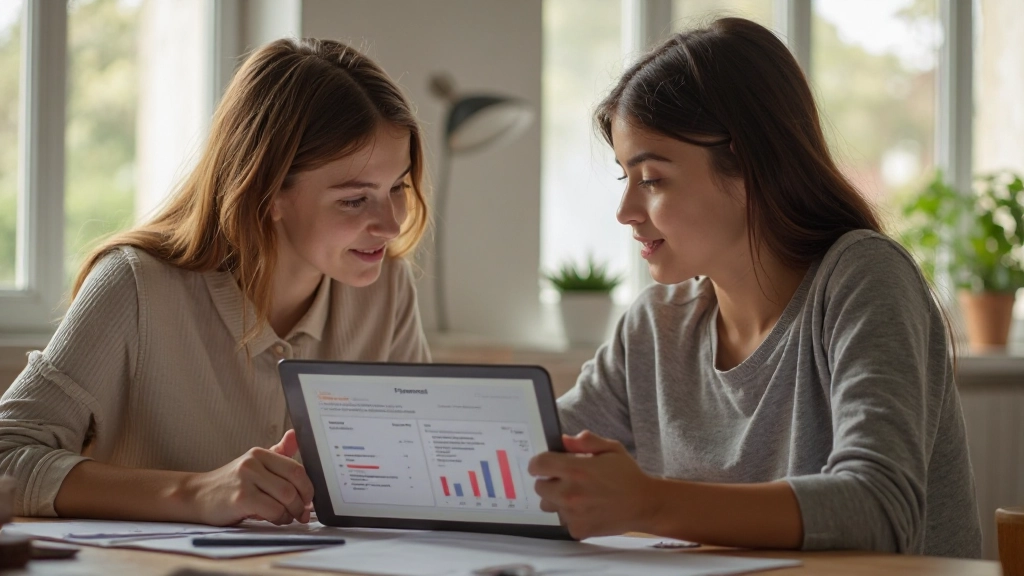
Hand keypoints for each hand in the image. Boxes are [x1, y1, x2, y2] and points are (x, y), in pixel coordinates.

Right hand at [181, 429, 313, 525]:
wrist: (197, 496)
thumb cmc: (231, 484)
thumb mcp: (254, 465)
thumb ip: (278, 452)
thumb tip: (296, 434)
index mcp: (260, 453)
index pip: (296, 468)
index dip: (308, 487)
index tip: (309, 499)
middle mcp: (253, 463)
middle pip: (294, 483)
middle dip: (302, 502)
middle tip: (302, 513)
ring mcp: (246, 479)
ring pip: (286, 497)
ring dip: (292, 512)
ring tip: (286, 517)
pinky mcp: (241, 498)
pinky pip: (273, 510)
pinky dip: (279, 518)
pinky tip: (275, 519)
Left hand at [528, 431, 656, 539]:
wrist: (645, 504)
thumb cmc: (628, 475)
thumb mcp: (610, 448)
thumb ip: (585, 442)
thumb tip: (563, 440)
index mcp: (576, 470)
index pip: (538, 465)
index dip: (539, 463)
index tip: (544, 464)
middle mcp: (570, 493)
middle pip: (539, 487)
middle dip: (549, 481)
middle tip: (566, 480)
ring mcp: (572, 514)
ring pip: (548, 506)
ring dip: (557, 500)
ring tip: (577, 495)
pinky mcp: (578, 530)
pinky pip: (562, 521)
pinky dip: (570, 516)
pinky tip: (586, 509)